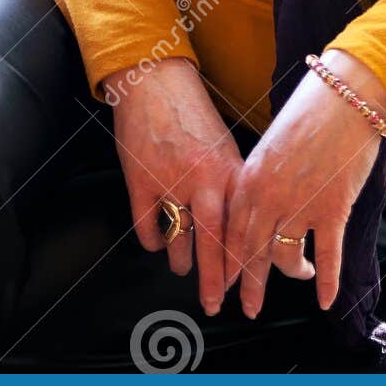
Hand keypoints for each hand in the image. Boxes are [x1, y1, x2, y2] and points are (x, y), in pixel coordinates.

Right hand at [104, 57, 243, 316]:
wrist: (155, 81)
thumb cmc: (193, 113)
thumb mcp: (224, 147)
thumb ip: (231, 185)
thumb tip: (239, 227)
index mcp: (229, 171)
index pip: (241, 227)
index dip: (242, 261)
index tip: (245, 283)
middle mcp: (203, 180)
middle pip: (213, 244)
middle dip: (215, 280)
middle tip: (215, 304)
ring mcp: (170, 183)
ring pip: (178, 241)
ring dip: (181, 260)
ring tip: (183, 267)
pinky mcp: (140, 182)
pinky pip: (148, 229)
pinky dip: (153, 242)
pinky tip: (158, 242)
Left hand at [222, 49, 385, 318]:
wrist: (346, 95)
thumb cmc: (310, 112)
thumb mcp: (271, 144)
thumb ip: (260, 179)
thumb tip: (257, 209)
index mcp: (249, 178)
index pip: (231, 233)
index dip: (229, 263)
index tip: (226, 283)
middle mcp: (268, 197)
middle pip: (253, 254)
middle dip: (249, 285)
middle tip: (247, 308)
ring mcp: (300, 206)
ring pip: (286, 258)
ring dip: (291, 274)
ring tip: (298, 278)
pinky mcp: (333, 209)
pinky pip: (327, 256)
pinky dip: (327, 282)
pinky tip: (325, 299)